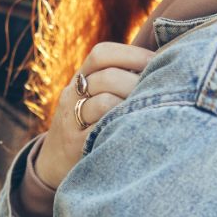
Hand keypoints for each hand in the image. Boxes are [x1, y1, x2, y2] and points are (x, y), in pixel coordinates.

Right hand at [35, 42, 155, 188]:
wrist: (52, 162)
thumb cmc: (86, 125)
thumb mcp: (91, 97)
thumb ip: (117, 80)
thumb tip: (163, 61)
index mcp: (79, 80)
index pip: (101, 54)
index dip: (132, 54)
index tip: (157, 61)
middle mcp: (72, 96)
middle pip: (107, 77)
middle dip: (138, 82)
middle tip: (160, 90)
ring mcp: (72, 121)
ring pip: (105, 102)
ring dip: (133, 104)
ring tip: (151, 110)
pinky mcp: (76, 146)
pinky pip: (102, 131)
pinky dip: (122, 126)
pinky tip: (138, 128)